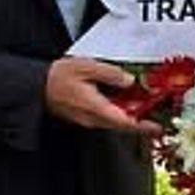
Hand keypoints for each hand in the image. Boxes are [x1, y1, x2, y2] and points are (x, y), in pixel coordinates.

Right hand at [45, 57, 161, 134]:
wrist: (36, 86)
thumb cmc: (59, 76)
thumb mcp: (87, 67)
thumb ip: (111, 74)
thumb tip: (130, 81)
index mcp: (96, 108)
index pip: (125, 121)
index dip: (143, 125)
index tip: (157, 127)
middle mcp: (93, 119)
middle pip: (123, 125)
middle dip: (141, 124)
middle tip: (158, 122)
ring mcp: (88, 120)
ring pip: (115, 123)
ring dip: (131, 119)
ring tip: (145, 111)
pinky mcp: (84, 117)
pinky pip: (106, 119)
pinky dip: (119, 114)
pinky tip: (125, 105)